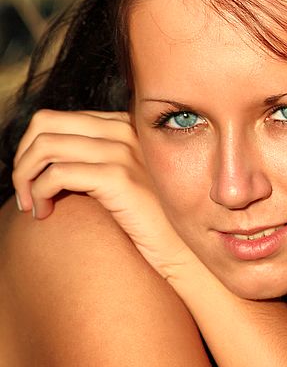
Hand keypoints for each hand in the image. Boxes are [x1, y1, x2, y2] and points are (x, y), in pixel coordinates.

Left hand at [12, 109, 191, 275]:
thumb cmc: (150, 221)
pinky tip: (45, 214)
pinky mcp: (119, 177)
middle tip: (24, 191)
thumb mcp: (122, 180)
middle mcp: (126, 130)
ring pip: (44, 146)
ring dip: (24, 178)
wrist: (183, 248)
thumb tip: (43, 158)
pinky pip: (56, 175)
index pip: (58, 119)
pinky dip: (38, 194)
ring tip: (31, 205)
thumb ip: (94, 159)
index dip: (33, 149)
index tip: (33, 181)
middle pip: (44, 123)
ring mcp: (124, 151)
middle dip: (22, 158)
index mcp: (126, 125)